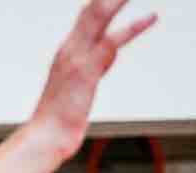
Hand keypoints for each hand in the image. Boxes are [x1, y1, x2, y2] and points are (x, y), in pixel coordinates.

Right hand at [28, 0, 157, 160]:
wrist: (46, 136)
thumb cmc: (59, 117)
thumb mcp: (81, 84)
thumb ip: (98, 63)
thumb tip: (112, 51)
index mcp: (67, 51)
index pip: (86, 16)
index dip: (101, 0)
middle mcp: (71, 49)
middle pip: (92, 11)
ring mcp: (77, 59)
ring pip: (100, 19)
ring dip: (118, 1)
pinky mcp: (86, 72)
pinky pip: (111, 43)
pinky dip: (131, 29)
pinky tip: (149, 19)